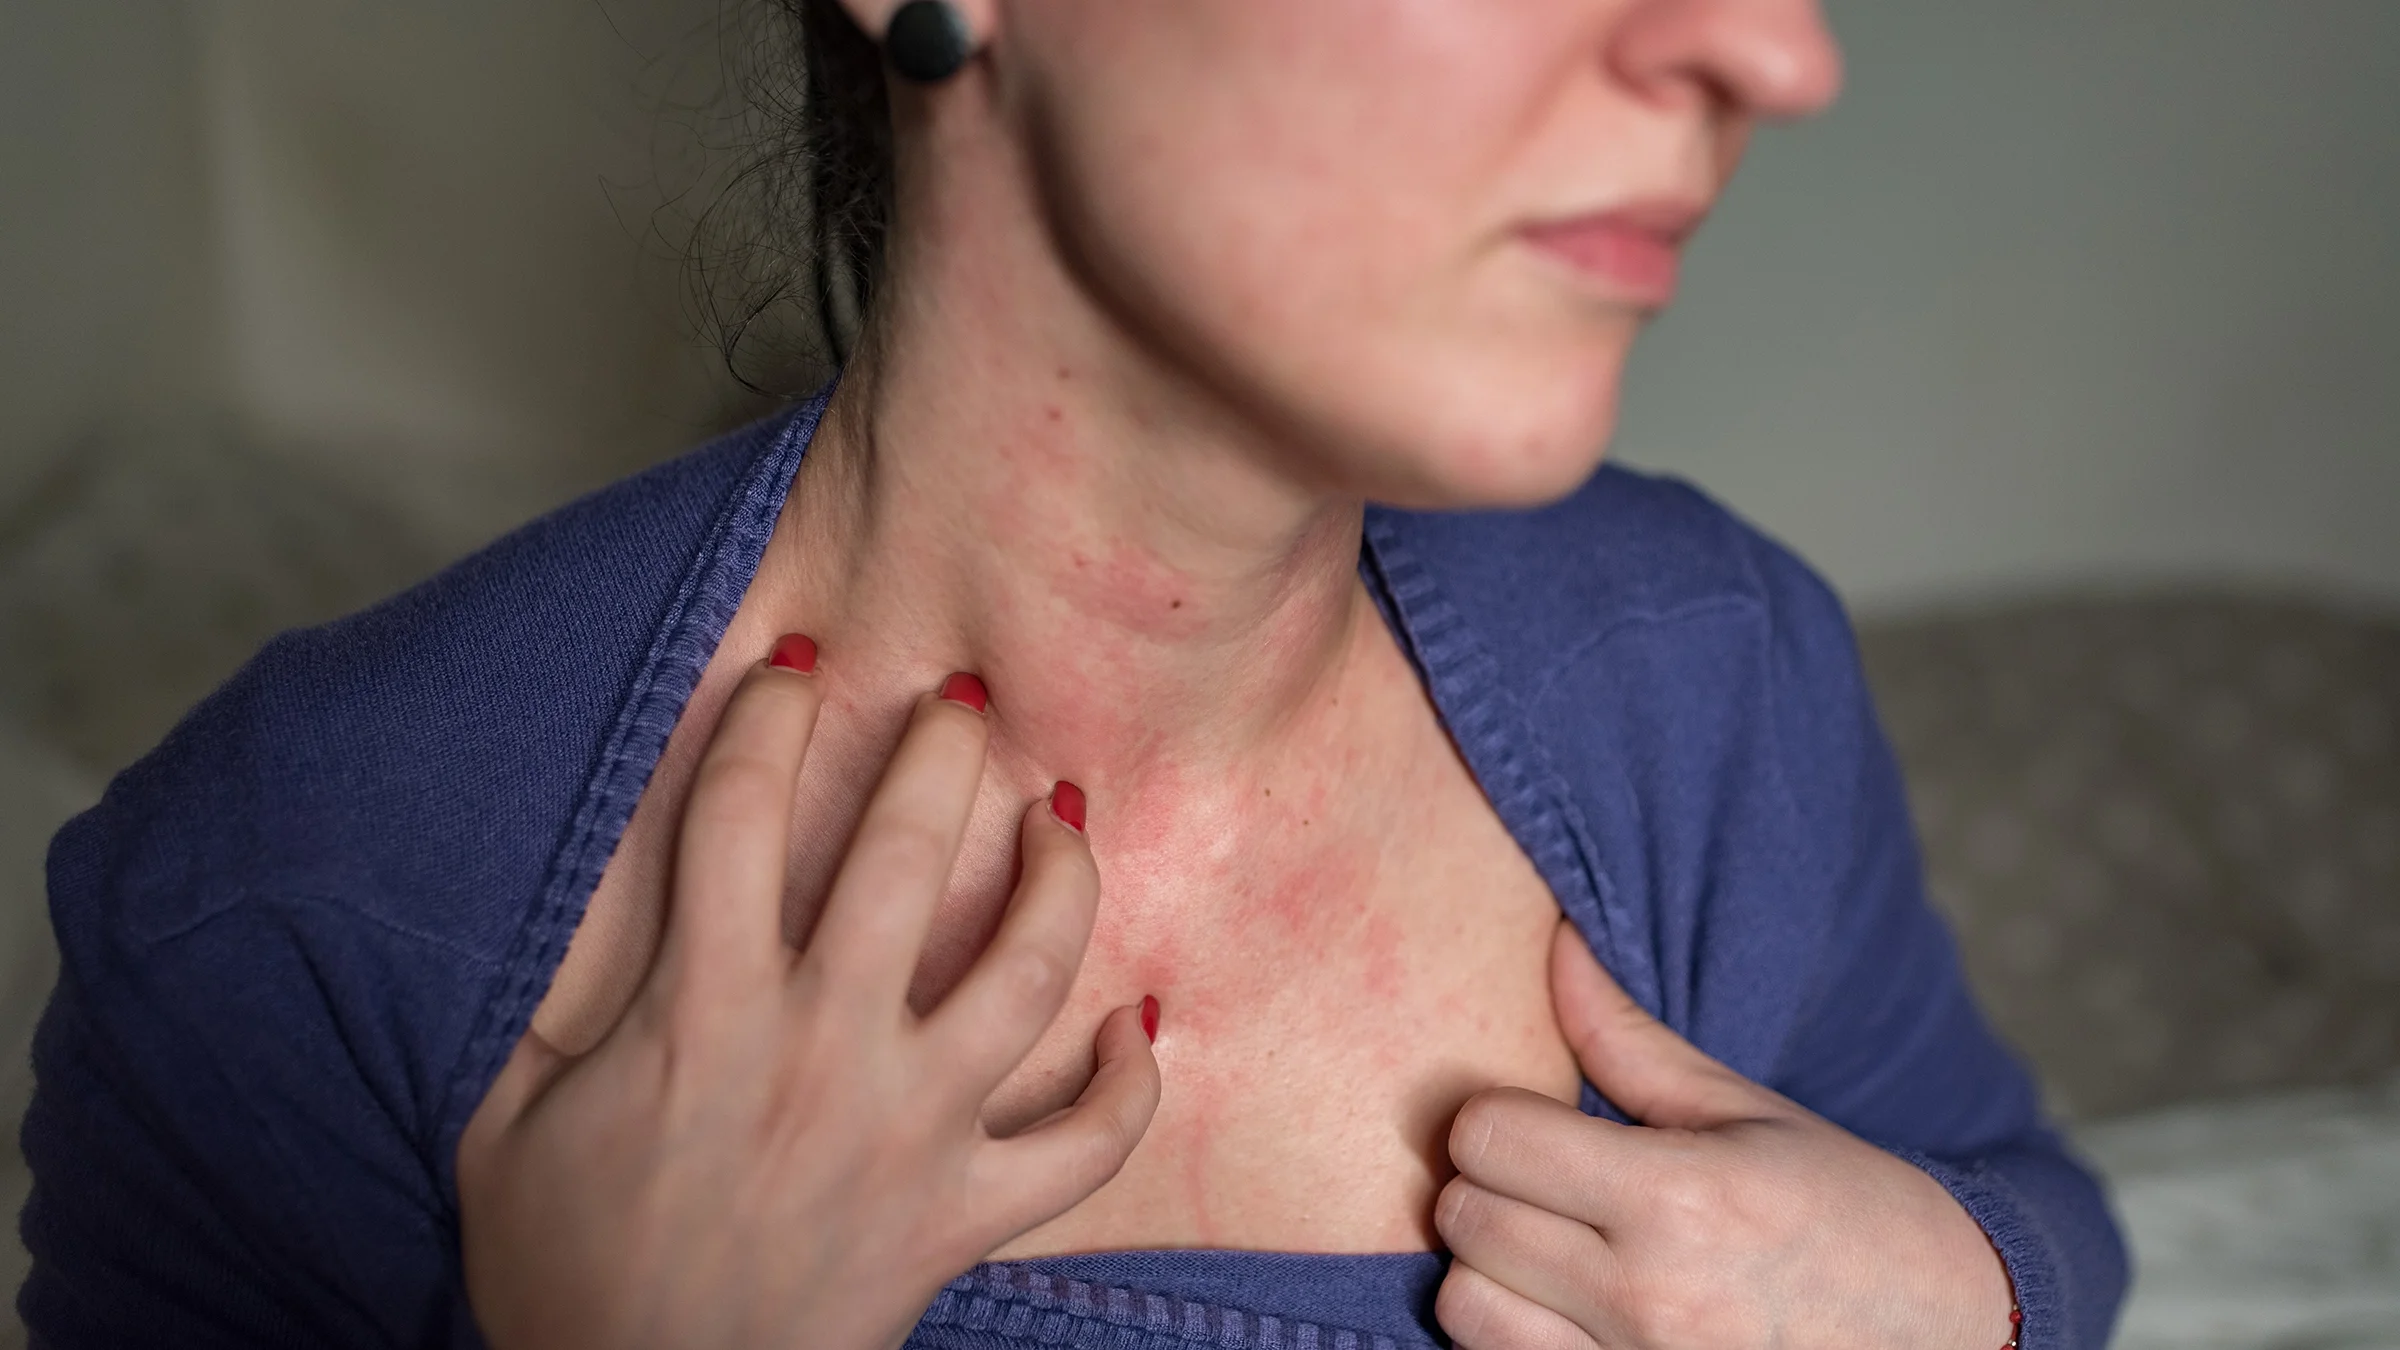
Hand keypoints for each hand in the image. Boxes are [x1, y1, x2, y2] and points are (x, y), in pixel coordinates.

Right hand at [457, 642, 1161, 1349]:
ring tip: (1065, 814)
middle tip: (964, 697)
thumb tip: (578, 897)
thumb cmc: (562, 1274)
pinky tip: (1138, 1026)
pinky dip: (1129, 1085)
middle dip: (940, 754)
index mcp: (700, 1015)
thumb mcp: (505, 1128)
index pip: (735, 818)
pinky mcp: (965, 1215)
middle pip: (901, 857)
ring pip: (1024, 973)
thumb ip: (546, 1005)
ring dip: (1059, 879)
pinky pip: (1084, 1146)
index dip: (766, 717)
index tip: (797, 659)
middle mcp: (821, 1052)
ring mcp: (910, 1133)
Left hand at [1434, 923, 2014, 1349]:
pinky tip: (1562, 1308)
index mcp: (1681, 1198)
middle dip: (1489, 1185)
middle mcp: (1649, 1297)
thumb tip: (1555, 942)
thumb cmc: (1848, 1212)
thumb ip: (1630, 1041)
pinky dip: (1513, 1334)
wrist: (1949, 1338)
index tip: (1536, 1120)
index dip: (1499, 1116)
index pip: (1490, 1137)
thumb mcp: (1750, 1113)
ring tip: (1549, 1249)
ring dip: (1489, 1272)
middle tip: (1543, 1179)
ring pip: (1464, 1307)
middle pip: (1465, 1220)